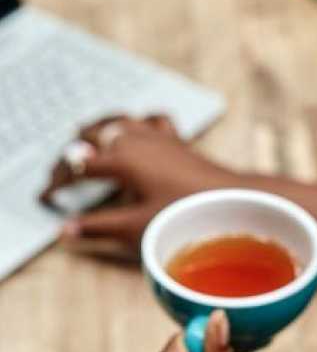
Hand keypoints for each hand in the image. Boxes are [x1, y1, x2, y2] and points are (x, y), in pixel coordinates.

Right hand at [41, 115, 232, 252]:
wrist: (233, 201)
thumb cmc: (188, 214)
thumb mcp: (137, 227)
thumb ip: (99, 227)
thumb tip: (66, 231)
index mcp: (121, 158)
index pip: (78, 166)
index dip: (59, 181)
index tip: (48, 197)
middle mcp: (137, 139)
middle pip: (93, 135)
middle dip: (75, 153)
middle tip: (64, 173)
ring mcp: (159, 136)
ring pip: (120, 120)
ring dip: (100, 128)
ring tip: (86, 135)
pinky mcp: (178, 140)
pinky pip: (151, 121)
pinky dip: (138, 122)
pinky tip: (139, 128)